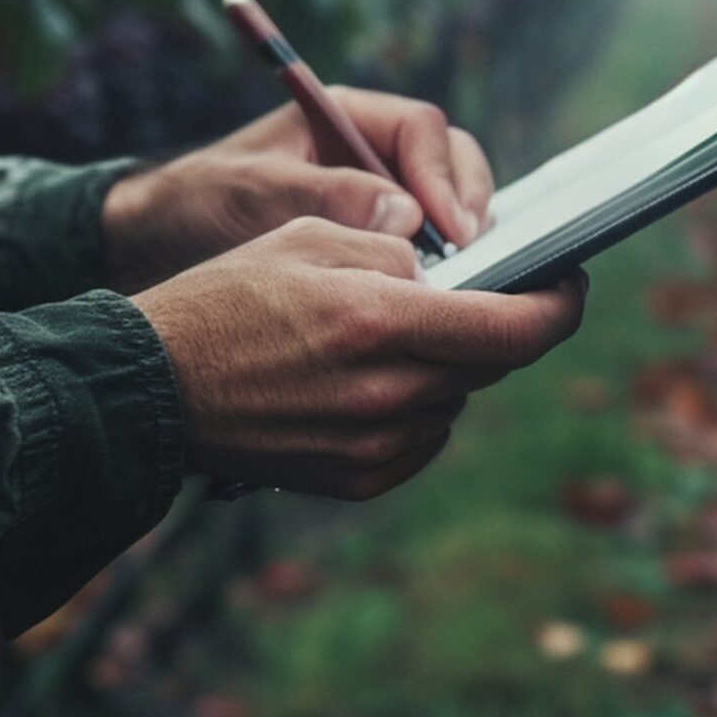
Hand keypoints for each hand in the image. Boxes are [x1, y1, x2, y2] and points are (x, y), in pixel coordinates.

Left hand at [102, 87, 493, 290]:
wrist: (153, 246)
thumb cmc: (195, 204)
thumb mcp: (250, 192)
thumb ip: (322, 195)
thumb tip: (406, 216)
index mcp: (345, 119)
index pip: (424, 132)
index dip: (445, 176)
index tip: (448, 227)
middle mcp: (372, 155)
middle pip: (452, 168)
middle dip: (469, 210)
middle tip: (470, 260)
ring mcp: (378, 200)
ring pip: (448, 212)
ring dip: (460, 247)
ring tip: (456, 288)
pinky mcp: (374, 246)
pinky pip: (426, 253)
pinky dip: (435, 276)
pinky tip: (429, 307)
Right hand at [129, 217, 584, 499]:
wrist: (147, 390)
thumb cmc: (224, 299)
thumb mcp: (306, 236)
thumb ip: (392, 249)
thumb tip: (449, 269)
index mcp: (382, 323)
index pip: (515, 329)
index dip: (558, 306)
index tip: (569, 284)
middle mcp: (388, 394)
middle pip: (491, 362)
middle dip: (493, 324)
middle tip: (471, 295)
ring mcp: (374, 447)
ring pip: (456, 399)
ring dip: (447, 365)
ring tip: (390, 336)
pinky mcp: (356, 480)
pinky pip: (423, 438)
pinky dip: (416, 407)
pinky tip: (369, 380)